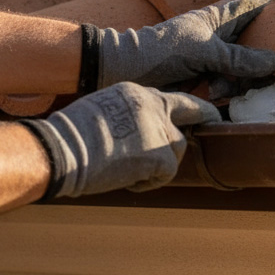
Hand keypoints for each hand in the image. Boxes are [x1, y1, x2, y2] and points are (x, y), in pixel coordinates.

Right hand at [24, 83, 219, 196]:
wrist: (60, 151)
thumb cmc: (69, 138)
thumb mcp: (102, 111)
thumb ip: (128, 115)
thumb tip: (138, 133)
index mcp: (136, 92)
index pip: (170, 96)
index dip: (186, 107)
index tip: (201, 112)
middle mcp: (152, 104)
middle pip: (189, 111)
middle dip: (205, 118)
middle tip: (214, 124)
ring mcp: (158, 128)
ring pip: (178, 147)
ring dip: (161, 163)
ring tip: (132, 171)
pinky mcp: (160, 154)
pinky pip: (167, 172)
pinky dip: (151, 182)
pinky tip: (129, 181)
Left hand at [85, 0, 274, 93]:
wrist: (125, 72)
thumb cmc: (162, 50)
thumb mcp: (205, 51)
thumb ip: (239, 58)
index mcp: (218, 18)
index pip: (252, 8)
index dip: (272, 10)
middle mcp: (219, 37)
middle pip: (253, 43)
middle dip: (262, 57)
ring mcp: (212, 60)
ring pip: (242, 68)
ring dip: (241, 80)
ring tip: (226, 87)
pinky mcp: (205, 81)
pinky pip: (228, 86)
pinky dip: (228, 93)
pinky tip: (217, 97)